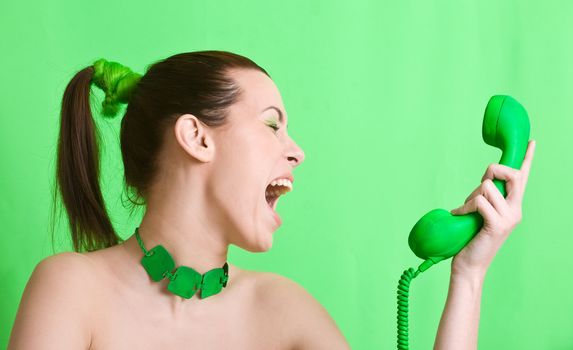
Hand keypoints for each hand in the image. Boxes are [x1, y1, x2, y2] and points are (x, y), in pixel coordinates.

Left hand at [449, 140, 535, 277]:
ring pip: (488, 187)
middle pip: (512, 175)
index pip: (523, 178)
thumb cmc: (470, 237)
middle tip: (480, 184)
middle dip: (493, 171)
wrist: (468, 265)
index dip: (527, 158)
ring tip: (466, 211)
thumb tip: (484, 181)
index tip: (531, 141)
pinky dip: (465, 207)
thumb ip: (487, 197)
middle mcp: (516, 210)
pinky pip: (479, 202)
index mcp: (513, 205)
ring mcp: (509, 218)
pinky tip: (460, 216)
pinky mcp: (497, 225)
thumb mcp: (481, 212)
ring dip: (471, 195)